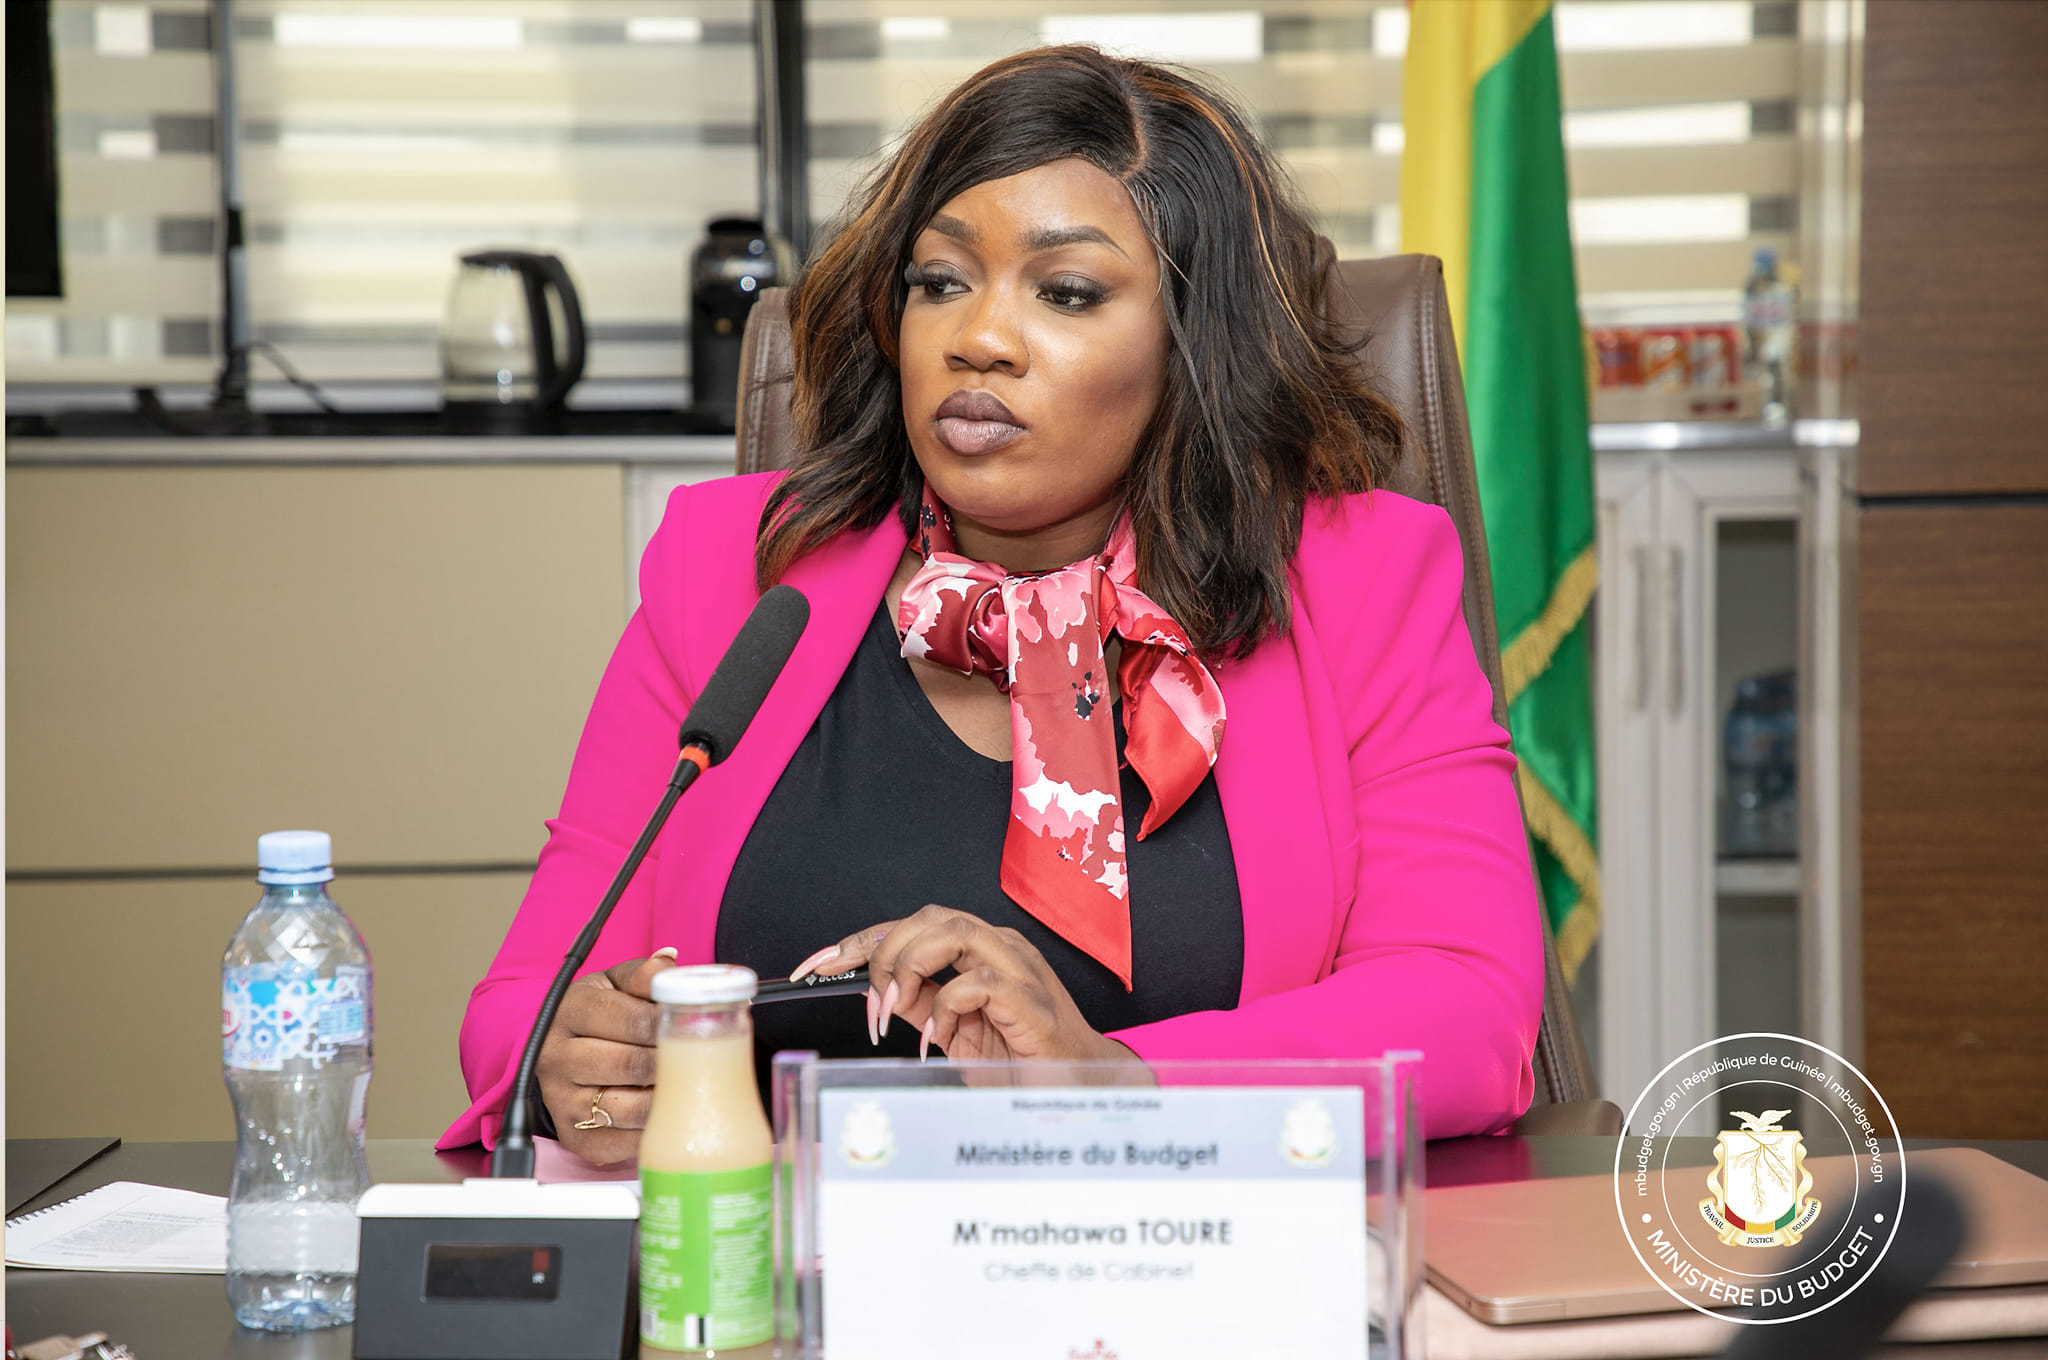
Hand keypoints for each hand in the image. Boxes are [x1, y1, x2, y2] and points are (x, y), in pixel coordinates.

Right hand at [534, 949, 675, 1165]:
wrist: (562, 1051)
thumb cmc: (600, 1014)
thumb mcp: (616, 983)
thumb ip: (644, 974)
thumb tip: (669, 963)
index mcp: (571, 1011)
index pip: (633, 1021)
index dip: (670, 1026)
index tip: (693, 1026)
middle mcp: (556, 1057)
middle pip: (631, 1066)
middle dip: (672, 1063)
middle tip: (697, 1058)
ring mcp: (561, 1101)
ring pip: (629, 1109)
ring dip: (665, 1099)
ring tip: (687, 1085)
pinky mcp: (574, 1138)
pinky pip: (624, 1143)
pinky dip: (654, 1129)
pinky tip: (669, 1112)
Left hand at [798, 906, 1139, 1066]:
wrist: (1079, 1089)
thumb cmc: (1021, 1059)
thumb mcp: (954, 1032)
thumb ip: (921, 1004)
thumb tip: (877, 990)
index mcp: (981, 949)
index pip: (913, 926)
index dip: (859, 941)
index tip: (815, 966)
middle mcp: (1000, 947)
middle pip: (929, 918)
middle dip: (883, 954)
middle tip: (871, 1005)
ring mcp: (1019, 968)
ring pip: (954, 932)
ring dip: (911, 970)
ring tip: (898, 1013)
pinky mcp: (1030, 1000)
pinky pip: (978, 983)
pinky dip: (945, 1009)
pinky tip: (938, 1039)